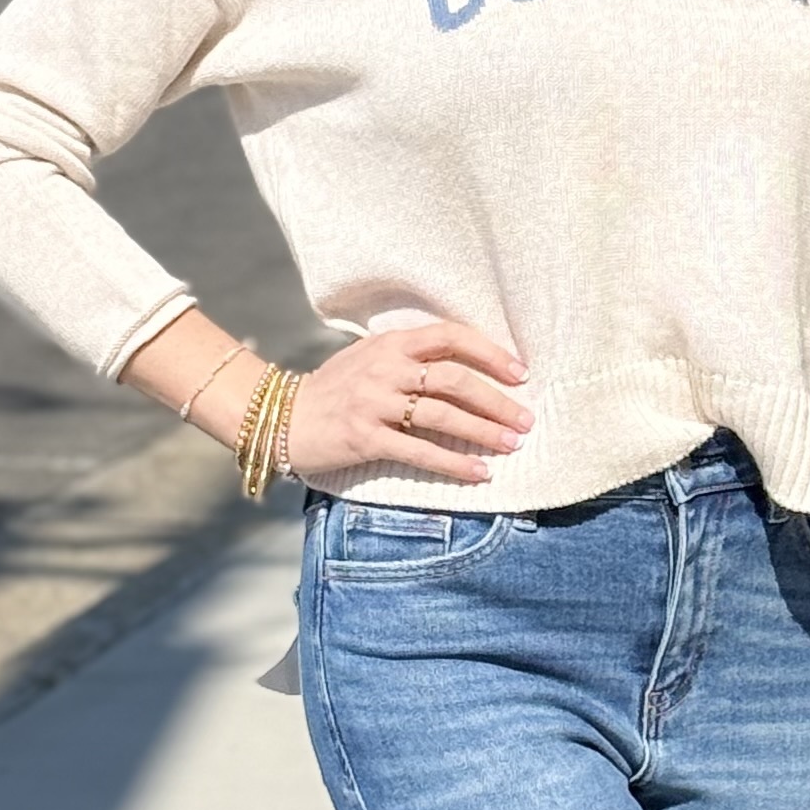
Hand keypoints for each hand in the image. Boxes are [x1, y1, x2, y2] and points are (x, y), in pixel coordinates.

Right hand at [286, 319, 529, 485]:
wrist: (284, 416)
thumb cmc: (334, 389)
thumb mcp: (369, 358)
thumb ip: (408, 357)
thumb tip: (463, 367)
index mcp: (390, 343)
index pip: (450, 336)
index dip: (490, 353)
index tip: (520, 373)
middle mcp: (385, 368)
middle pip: (454, 379)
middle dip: (497, 400)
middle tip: (525, 419)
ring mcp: (374, 403)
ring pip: (442, 415)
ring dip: (483, 431)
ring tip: (512, 444)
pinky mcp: (365, 438)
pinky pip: (419, 451)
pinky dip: (453, 463)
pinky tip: (478, 472)